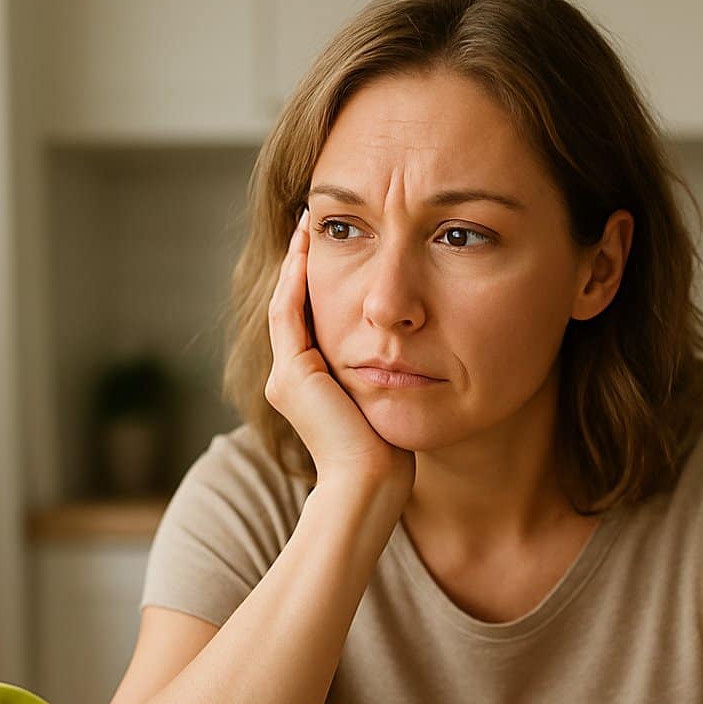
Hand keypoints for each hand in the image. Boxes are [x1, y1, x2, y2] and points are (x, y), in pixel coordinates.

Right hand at [266, 207, 414, 496]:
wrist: (371, 482)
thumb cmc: (390, 452)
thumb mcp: (390, 399)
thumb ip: (389, 370)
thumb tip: (415, 342)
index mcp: (312, 385)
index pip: (311, 319)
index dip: (317, 281)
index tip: (335, 243)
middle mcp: (292, 379)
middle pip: (295, 306)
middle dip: (304, 262)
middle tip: (316, 221)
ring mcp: (287, 377)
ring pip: (287, 303)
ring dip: (297, 261)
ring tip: (310, 222)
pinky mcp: (292, 376)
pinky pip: (290, 313)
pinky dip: (297, 278)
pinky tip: (309, 245)